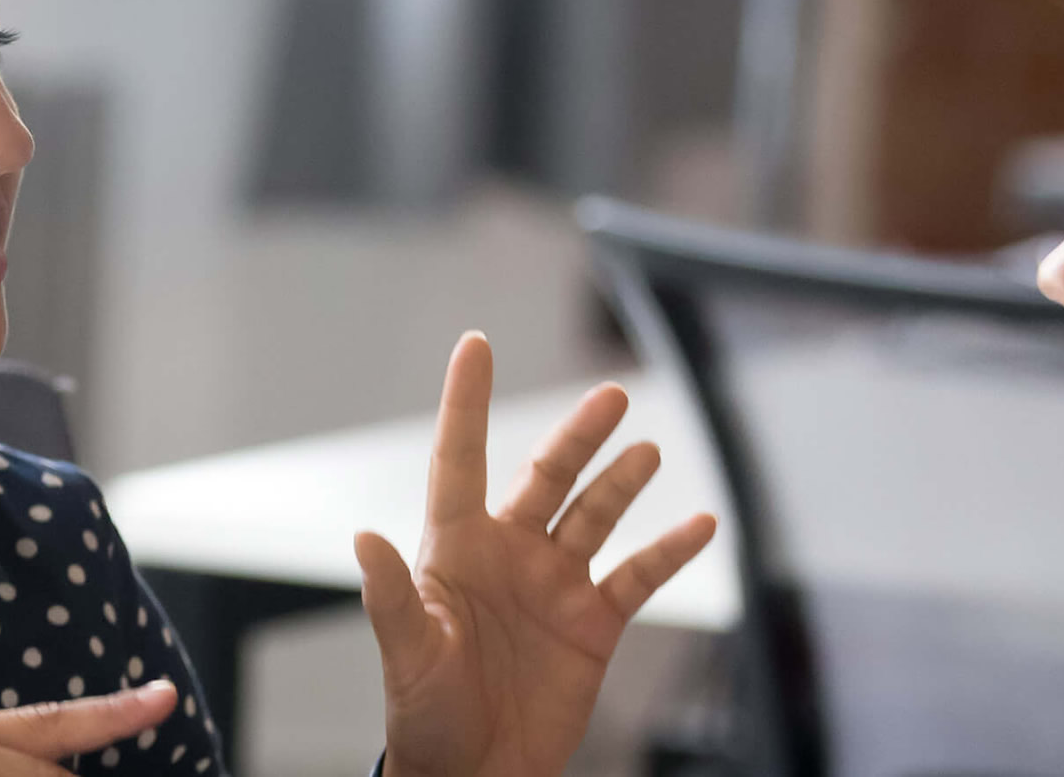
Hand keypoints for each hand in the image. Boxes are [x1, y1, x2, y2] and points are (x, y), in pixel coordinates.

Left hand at [356, 333, 718, 776]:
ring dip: (622, 482)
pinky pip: (639, 576)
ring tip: (647, 449)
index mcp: (456, 550)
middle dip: (578, 435)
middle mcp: (509, 555)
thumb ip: (391, 597)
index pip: (459, 460)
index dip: (467, 402)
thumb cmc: (425, 718)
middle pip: (547, 477)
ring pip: (596, 515)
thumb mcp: (406, 656)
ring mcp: (554, 586)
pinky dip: (670, 550)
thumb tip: (362, 537)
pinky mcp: (593, 624)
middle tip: (611, 395)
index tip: (476, 344)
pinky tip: (700, 524)